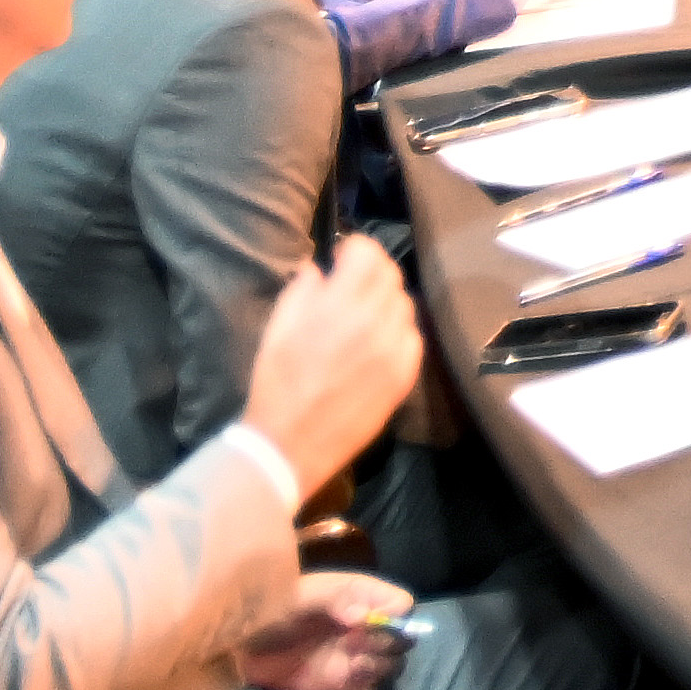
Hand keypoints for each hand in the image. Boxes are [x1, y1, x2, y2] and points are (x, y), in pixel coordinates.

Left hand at [237, 570, 416, 689]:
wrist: (234, 648)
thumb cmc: (265, 612)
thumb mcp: (298, 595)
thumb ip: (335, 599)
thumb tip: (366, 618)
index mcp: (359, 598)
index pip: (401, 604)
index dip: (394, 617)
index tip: (365, 626)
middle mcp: (363, 628)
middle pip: (402, 640)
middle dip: (386, 647)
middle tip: (355, 649)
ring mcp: (353, 658)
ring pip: (390, 668)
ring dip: (377, 669)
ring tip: (349, 668)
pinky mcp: (339, 685)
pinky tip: (342, 685)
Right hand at [241, 236, 419, 481]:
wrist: (291, 441)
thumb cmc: (277, 381)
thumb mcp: (278, 326)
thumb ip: (304, 288)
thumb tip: (321, 268)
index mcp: (340, 303)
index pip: (368, 252)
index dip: (355, 248)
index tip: (342, 257)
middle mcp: (376, 320)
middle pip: (391, 275)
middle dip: (373, 271)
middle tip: (355, 283)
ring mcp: (396, 348)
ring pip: (405, 304)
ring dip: (387, 301)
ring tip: (365, 315)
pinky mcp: (406, 374)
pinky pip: (413, 337)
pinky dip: (399, 331)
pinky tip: (378, 342)